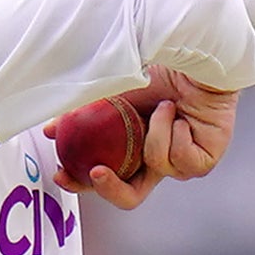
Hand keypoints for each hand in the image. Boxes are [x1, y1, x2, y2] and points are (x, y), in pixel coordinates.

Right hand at [64, 70, 238, 210]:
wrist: (193, 57)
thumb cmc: (158, 71)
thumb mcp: (110, 93)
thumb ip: (81, 115)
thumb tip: (50, 131)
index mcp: (135, 151)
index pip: (107, 179)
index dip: (82, 183)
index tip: (62, 172)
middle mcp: (159, 162)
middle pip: (130, 196)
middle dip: (108, 189)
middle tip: (95, 171)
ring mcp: (183, 163)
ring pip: (156, 166)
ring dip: (154, 133)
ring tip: (163, 106)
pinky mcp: (205, 159)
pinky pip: (181, 160)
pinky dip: (173, 134)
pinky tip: (179, 114)